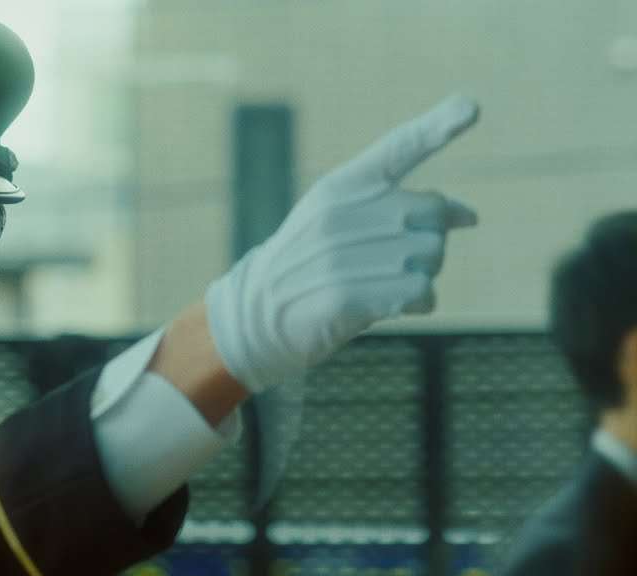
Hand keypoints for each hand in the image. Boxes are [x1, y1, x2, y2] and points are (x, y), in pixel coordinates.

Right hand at [205, 94, 479, 393]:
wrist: (257, 315)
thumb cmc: (315, 267)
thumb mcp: (348, 226)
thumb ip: (403, 212)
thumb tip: (470, 216)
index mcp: (341, 186)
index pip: (398, 148)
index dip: (437, 127)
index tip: (471, 106)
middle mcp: (341, 213)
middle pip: (433, 215)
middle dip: (430, 242)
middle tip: (393, 263)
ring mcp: (341, 254)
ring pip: (432, 256)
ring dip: (423, 277)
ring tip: (384, 286)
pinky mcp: (345, 295)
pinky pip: (420, 292)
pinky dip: (420, 303)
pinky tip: (395, 307)